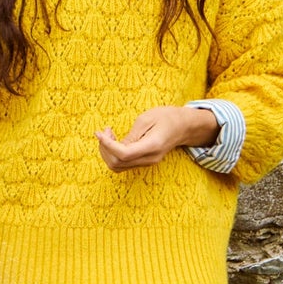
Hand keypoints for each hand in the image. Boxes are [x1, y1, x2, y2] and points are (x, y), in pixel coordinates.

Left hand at [97, 105, 218, 171]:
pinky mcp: (144, 162)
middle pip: (117, 163)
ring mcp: (147, 162)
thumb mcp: (147, 119)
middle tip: (104, 131)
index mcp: (152, 146)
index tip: (98, 133)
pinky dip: (113, 154)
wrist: (184, 126)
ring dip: (107, 152)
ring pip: (118, 166)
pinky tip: (114, 141)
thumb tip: (114, 147)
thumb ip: (131, 135)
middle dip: (104, 148)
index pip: (123, 154)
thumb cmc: (167, 117)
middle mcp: (149, 159)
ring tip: (108, 134)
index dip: (107, 145)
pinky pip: (123, 164)